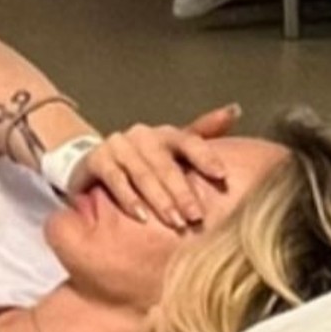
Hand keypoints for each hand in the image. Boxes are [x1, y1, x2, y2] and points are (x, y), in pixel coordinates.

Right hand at [76, 107, 242, 230]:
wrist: (95, 163)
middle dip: (183, 191)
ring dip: (160, 199)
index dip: (205, 157)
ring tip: (175, 221)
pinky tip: (141, 216)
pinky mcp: (97, 160)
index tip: (221, 175)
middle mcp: (143, 135)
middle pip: (166, 163)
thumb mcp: (174, 150)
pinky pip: (115, 178)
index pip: (189, 141)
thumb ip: (203, 133)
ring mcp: (118, 146)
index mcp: (166, 134)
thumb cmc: (143, 161)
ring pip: (142, 172)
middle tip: (197, 216)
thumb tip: (235, 110)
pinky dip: (129, 198)